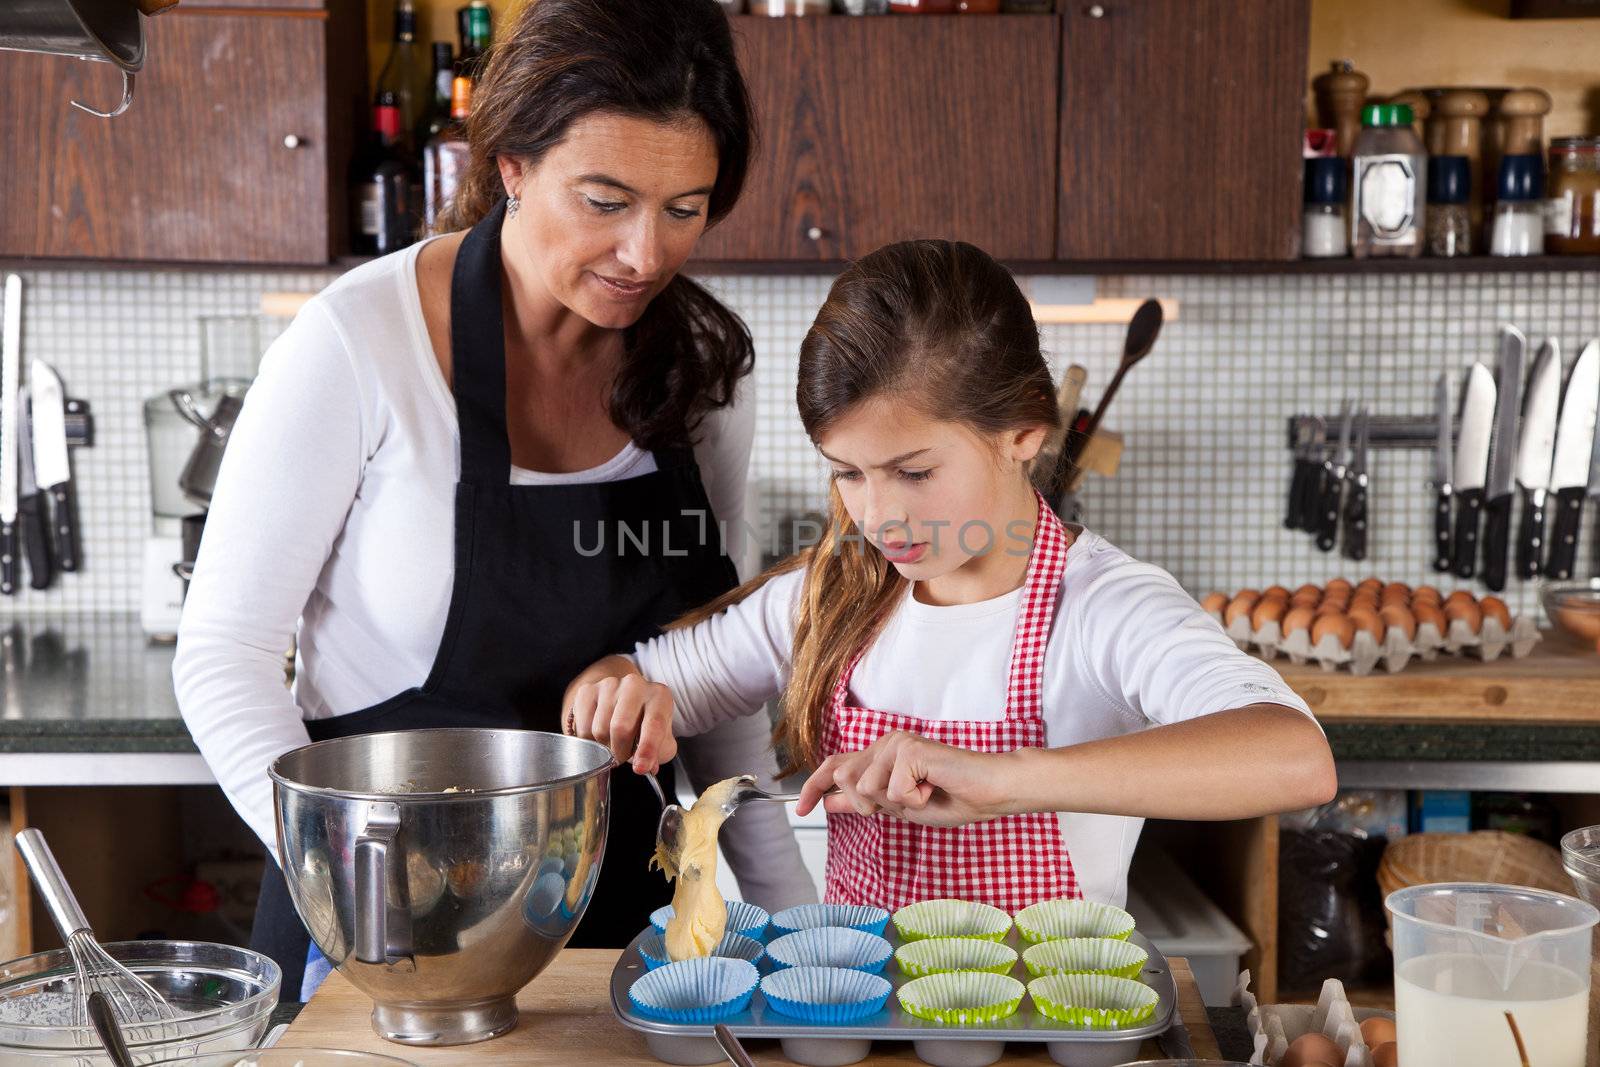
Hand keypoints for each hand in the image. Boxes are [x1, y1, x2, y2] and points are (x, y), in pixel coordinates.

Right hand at [564, 657, 677, 774]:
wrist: (622, 703)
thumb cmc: (644, 724)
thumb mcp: (660, 740)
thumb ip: (657, 754)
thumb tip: (646, 766)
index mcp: (659, 695)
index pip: (654, 724)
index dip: (647, 749)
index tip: (640, 768)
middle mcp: (635, 684)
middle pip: (620, 727)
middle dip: (620, 752)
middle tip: (622, 756)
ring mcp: (609, 685)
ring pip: (599, 729)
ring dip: (604, 747)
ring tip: (611, 743)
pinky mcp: (587, 690)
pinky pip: (582, 727)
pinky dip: (588, 741)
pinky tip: (597, 736)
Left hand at [796, 730, 1012, 827]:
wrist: (988, 791)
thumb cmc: (951, 797)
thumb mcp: (899, 808)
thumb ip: (865, 802)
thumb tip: (828, 802)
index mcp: (881, 755)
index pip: (836, 766)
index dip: (814, 787)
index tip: (801, 809)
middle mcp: (885, 743)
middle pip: (846, 781)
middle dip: (870, 805)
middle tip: (908, 802)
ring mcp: (896, 743)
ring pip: (867, 788)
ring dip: (896, 804)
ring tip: (924, 793)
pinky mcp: (910, 750)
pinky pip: (893, 791)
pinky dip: (915, 801)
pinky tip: (933, 788)